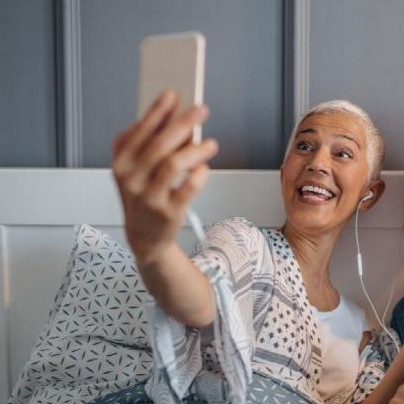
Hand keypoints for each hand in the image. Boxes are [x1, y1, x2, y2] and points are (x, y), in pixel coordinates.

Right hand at [112, 90, 217, 264]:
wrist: (144, 237)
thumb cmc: (143, 195)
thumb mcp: (134, 169)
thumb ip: (146, 143)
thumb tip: (171, 115)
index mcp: (121, 162)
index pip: (140, 131)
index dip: (157, 111)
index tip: (173, 94)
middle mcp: (131, 178)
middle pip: (160, 144)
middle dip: (183, 123)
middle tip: (201, 109)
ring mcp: (148, 197)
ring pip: (174, 164)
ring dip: (196, 149)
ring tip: (211, 143)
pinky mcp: (168, 212)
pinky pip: (188, 187)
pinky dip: (200, 174)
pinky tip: (204, 167)